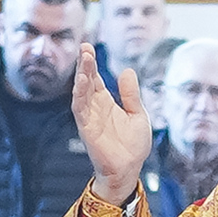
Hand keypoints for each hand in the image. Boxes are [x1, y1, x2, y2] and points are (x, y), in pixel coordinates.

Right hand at [70, 48, 152, 188]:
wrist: (128, 170)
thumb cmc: (132, 146)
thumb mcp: (137, 114)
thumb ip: (131, 94)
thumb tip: (127, 70)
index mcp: (106, 102)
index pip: (95, 78)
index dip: (91, 64)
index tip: (88, 47)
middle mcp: (95, 107)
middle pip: (86, 80)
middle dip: (85, 64)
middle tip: (85, 46)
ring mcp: (89, 117)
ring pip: (81, 91)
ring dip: (81, 75)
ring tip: (85, 58)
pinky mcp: (87, 128)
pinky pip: (80, 108)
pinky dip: (79, 94)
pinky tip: (81, 81)